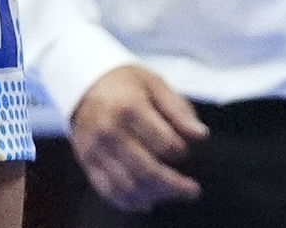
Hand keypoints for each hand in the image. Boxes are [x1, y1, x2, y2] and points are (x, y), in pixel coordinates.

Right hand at [69, 64, 206, 211]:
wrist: (85, 83)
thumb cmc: (125, 84)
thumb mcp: (155, 85)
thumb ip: (179, 110)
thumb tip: (200, 135)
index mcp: (130, 108)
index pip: (164, 143)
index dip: (181, 151)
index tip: (186, 151)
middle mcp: (110, 131)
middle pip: (147, 170)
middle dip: (174, 185)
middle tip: (192, 190)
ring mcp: (96, 149)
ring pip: (129, 185)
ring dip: (155, 195)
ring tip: (172, 194)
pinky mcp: (88, 162)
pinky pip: (109, 191)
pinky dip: (129, 202)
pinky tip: (146, 202)